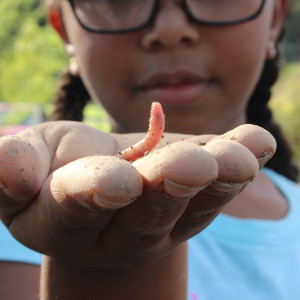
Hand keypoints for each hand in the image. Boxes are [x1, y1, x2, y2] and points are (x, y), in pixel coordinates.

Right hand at [0, 121, 274, 266]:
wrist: (101, 176)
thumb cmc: (56, 165)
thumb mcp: (25, 161)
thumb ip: (13, 166)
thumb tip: (13, 172)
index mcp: (71, 217)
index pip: (80, 208)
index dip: (96, 194)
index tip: (118, 183)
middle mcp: (123, 224)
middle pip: (148, 213)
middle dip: (168, 188)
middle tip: (190, 166)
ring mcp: (167, 211)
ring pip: (194, 203)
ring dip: (218, 179)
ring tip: (237, 159)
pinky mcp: (196, 189)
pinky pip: (222, 181)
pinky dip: (243, 158)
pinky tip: (258, 143)